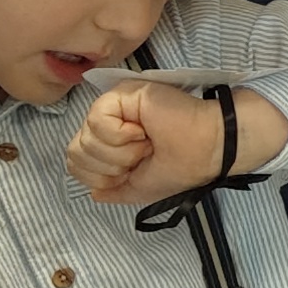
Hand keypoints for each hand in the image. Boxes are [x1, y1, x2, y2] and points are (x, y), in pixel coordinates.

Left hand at [66, 80, 287, 206]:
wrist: (211, 146)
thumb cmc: (185, 164)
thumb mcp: (145, 188)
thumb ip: (115, 191)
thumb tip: (92, 193)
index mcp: (113, 143)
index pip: (77, 162)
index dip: (101, 175)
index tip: (135, 168)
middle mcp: (109, 122)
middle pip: (76, 152)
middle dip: (110, 164)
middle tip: (142, 154)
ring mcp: (114, 107)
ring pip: (85, 140)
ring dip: (121, 151)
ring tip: (147, 142)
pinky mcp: (122, 94)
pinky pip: (97, 122)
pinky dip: (120, 136)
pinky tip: (143, 131)